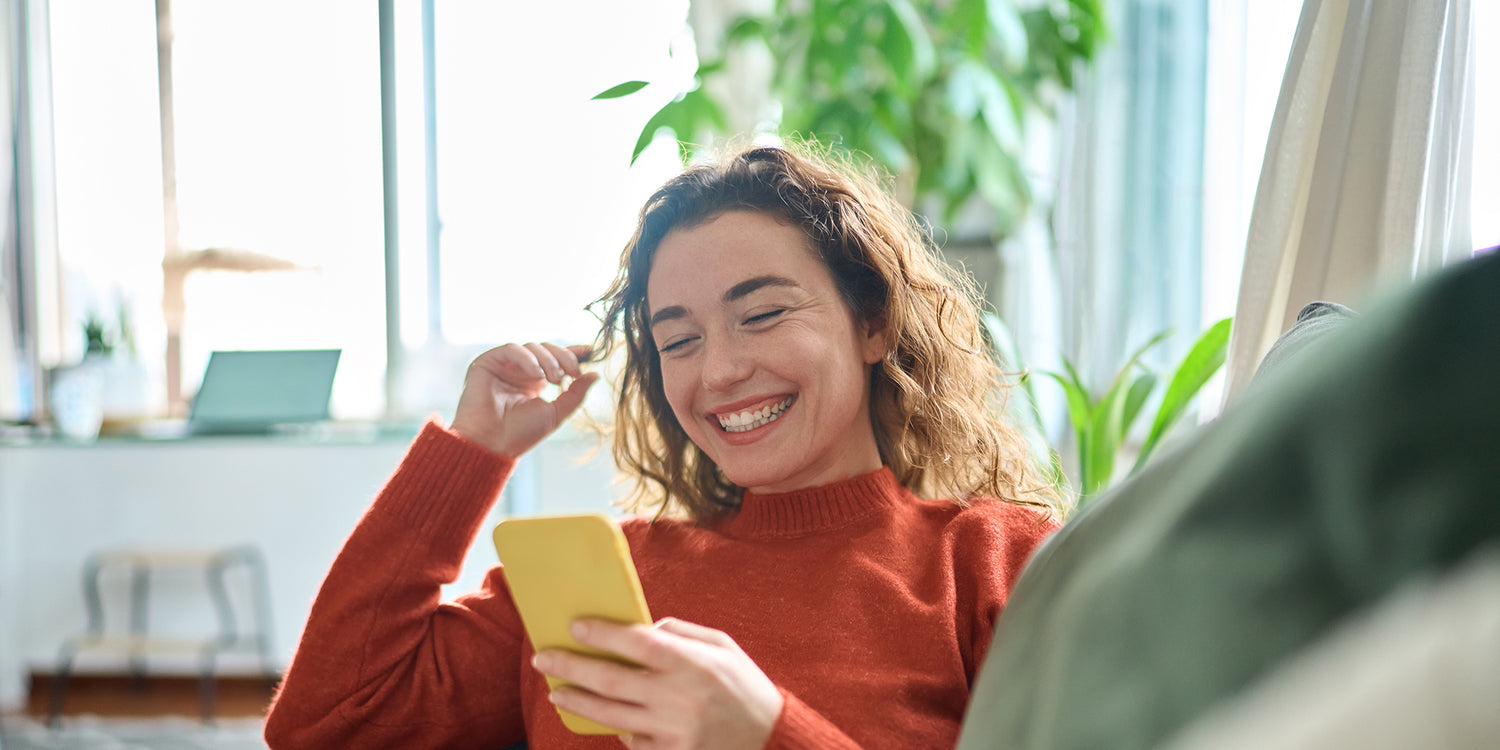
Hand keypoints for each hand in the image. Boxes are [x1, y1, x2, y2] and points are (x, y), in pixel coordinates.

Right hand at [449, 342, 599, 457]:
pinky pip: (511, 349)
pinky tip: (537, 375)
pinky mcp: (487, 362)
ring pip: (532, 347)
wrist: (492, 444)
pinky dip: (527, 358)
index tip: (591, 350)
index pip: (555, 359)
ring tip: (554, 379)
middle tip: (573, 373)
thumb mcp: (556, 413)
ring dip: (548, 360)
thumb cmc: (520, 434)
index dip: (573, 352)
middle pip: (546, 349)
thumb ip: (576, 394)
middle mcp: (519, 371)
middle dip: (564, 357)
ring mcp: (504, 366)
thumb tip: (595, 374)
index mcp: (535, 381)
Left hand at [533, 618, 783, 749]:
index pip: (635, 642)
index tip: (574, 626)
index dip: (601, 633)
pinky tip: (604, 716)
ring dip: (577, 701)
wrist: (771, 742)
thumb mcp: (723, 647)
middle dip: (571, 666)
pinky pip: (629, 740)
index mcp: (691, 663)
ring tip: (556, 691)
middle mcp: (677, 697)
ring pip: (609, 714)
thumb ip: (682, 633)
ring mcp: (670, 731)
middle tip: (544, 657)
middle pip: (609, 679)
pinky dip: (614, 727)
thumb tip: (643, 628)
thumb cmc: (745, 687)